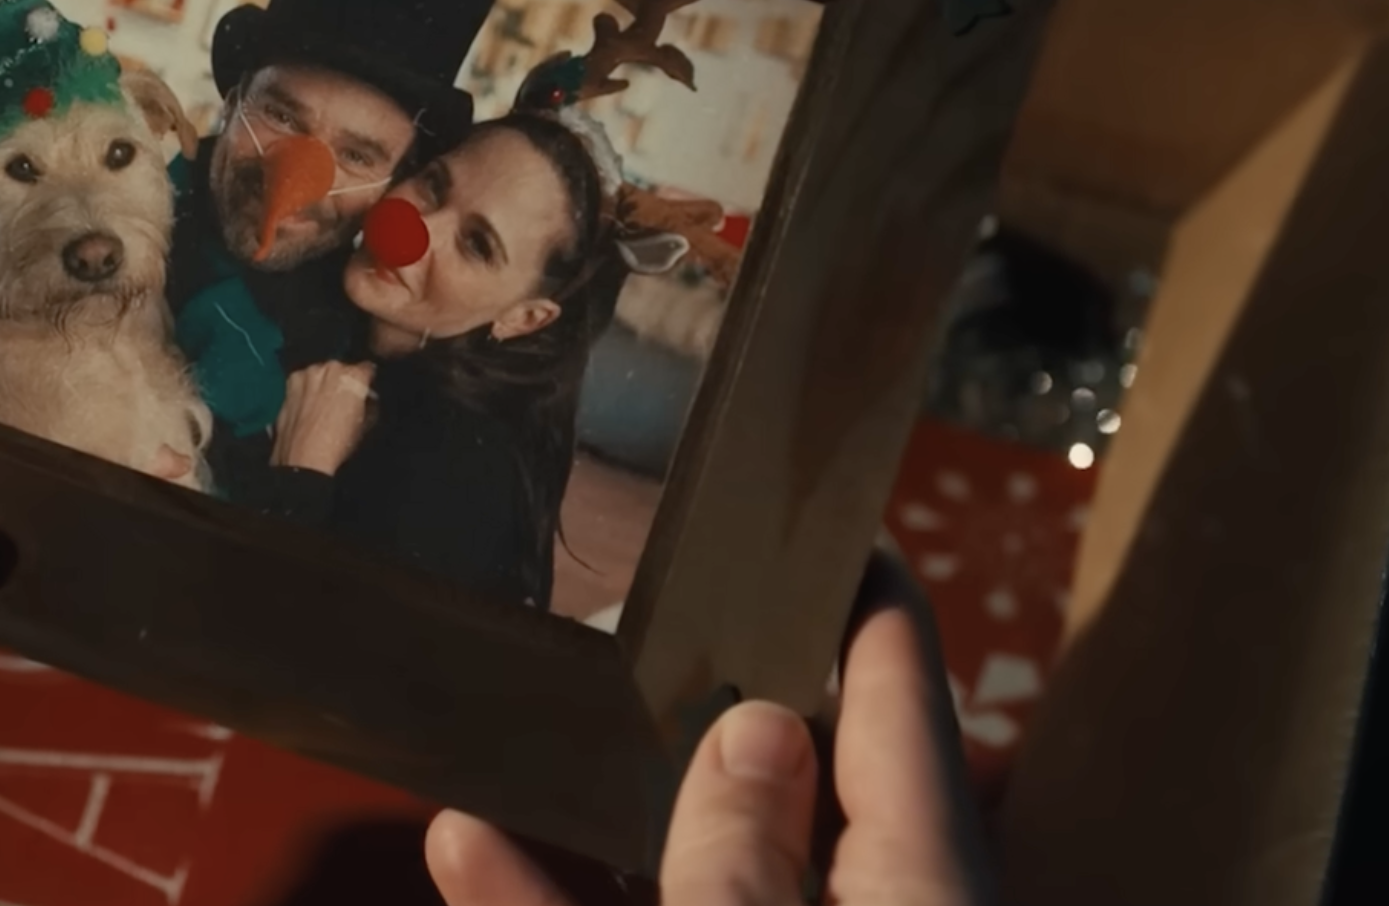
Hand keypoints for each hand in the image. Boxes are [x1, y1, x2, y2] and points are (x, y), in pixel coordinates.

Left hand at [270, 360, 374, 476]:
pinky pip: (303, 381)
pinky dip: (306, 389)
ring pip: (320, 373)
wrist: (304, 458)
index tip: (365, 391)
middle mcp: (330, 367)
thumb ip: (370, 404)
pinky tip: (305, 407)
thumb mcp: (365, 425)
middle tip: (342, 401)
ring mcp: (307, 373)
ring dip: (323, 383)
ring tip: (321, 405)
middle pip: (341, 369)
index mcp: (353, 375)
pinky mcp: (289, 383)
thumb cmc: (339, 443)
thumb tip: (368, 399)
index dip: (367, 382)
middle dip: (343, 381)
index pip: (367, 369)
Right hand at [424, 559, 990, 904]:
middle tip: (660, 596)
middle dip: (722, 696)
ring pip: (697, 873)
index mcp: (923, 893)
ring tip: (537, 719)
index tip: (838, 520)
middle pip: (803, 787)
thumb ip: (743, 855)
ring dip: (605, 809)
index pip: (912, 718)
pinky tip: (464, 851)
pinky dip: (553, 901)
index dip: (876, 609)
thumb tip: (755, 730)